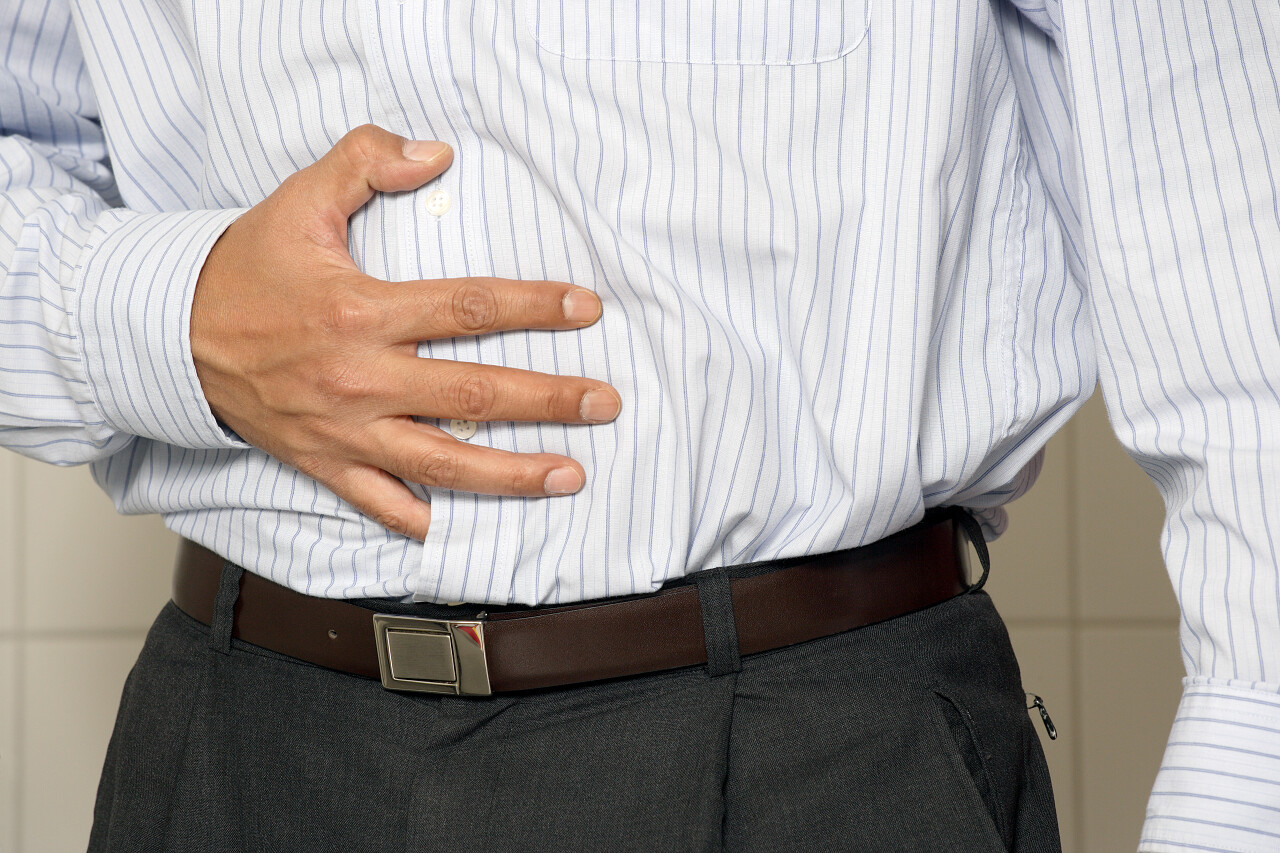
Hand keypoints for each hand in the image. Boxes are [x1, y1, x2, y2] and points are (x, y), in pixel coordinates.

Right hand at [190, 124, 618, 540]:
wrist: (169, 335)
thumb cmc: (245, 269)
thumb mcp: (299, 200)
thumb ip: (365, 161)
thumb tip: (436, 154)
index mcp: (360, 312)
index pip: (467, 309)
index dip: (533, 307)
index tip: (585, 308)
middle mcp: (360, 379)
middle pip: (475, 395)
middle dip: (549, 400)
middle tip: (606, 402)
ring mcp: (344, 431)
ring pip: (445, 463)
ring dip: (514, 474)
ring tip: (572, 475)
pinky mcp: (324, 464)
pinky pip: (383, 504)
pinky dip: (424, 518)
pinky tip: (470, 524)